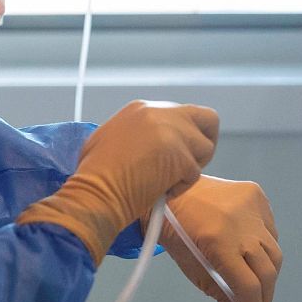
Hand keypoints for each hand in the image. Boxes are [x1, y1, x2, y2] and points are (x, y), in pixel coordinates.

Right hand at [18, 101, 217, 261]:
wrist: (94, 192)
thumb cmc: (95, 175)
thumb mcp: (111, 138)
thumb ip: (137, 133)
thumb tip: (152, 144)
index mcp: (143, 108)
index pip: (181, 115)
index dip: (182, 137)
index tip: (171, 155)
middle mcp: (159, 114)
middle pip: (206, 119)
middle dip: (203, 142)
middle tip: (189, 163)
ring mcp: (172, 134)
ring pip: (206, 148)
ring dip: (191, 168)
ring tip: (167, 181)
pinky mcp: (180, 157)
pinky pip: (195, 173)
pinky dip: (180, 187)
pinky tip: (160, 191)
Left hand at [161, 176, 282, 301]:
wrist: (168, 189)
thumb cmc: (174, 232)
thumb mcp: (193, 269)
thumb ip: (221, 296)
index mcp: (218, 242)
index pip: (247, 286)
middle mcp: (241, 223)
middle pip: (268, 271)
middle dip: (265, 298)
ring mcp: (253, 206)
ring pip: (274, 251)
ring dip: (267, 274)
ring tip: (256, 286)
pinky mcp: (257, 195)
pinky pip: (270, 231)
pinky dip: (265, 247)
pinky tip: (252, 252)